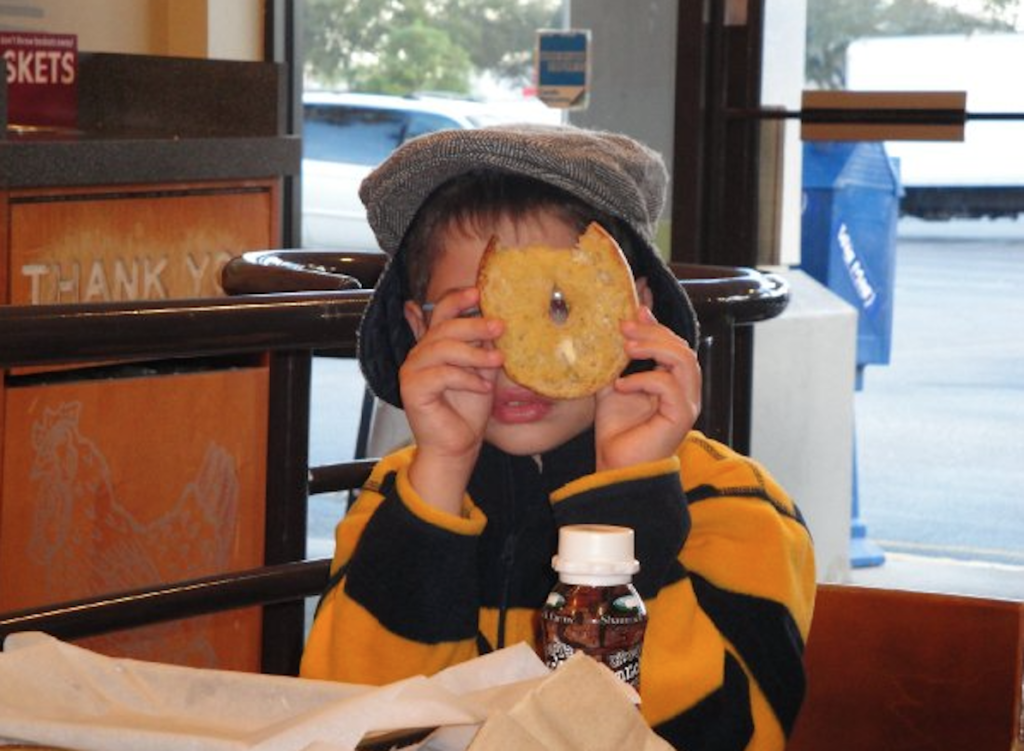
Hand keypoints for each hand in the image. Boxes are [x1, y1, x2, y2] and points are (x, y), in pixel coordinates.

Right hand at [400, 287, 503, 512]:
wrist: (457, 446)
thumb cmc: (468, 410)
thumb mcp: (482, 371)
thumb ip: (481, 346)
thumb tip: (494, 320)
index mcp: (434, 345)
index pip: (440, 311)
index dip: (457, 299)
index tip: (479, 292)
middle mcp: (419, 353)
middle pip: (444, 327)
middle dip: (475, 325)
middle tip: (500, 327)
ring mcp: (412, 370)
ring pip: (443, 349)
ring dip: (475, 355)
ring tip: (498, 363)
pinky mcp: (412, 389)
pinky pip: (442, 374)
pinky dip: (466, 379)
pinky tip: (482, 388)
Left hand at [594, 306, 700, 470]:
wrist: (615, 466)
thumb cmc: (616, 432)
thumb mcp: (611, 387)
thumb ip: (615, 362)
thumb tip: (611, 333)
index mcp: (672, 382)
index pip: (675, 344)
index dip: (657, 325)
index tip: (635, 311)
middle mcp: (685, 391)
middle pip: (682, 347)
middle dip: (653, 332)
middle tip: (624, 327)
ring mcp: (687, 403)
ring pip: (684, 360)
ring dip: (654, 347)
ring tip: (626, 348)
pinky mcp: (682, 416)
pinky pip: (669, 385)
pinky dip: (644, 379)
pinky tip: (621, 385)